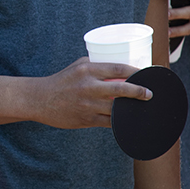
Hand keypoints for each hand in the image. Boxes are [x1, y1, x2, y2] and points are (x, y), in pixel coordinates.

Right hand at [35, 57, 151, 128]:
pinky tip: (126, 120)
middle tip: (150, 95)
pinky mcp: (86, 119)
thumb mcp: (78, 67)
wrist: (39, 99)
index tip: (146, 75)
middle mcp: (88, 86)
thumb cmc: (61, 81)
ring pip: (116, 108)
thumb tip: (122, 69)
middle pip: (121, 89)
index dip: (136, 71)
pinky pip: (108, 122)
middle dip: (139, 92)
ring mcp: (87, 104)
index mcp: (87, 69)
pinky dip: (119, 121)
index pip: (118, 68)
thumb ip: (98, 66)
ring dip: (130, 109)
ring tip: (140, 108)